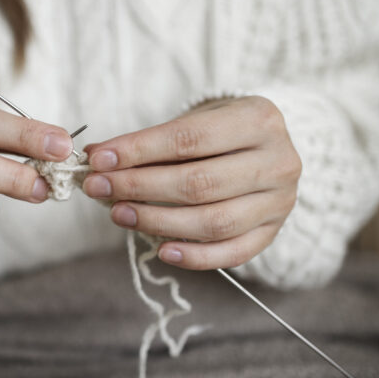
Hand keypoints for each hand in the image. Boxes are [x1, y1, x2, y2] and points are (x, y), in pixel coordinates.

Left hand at [82, 96, 301, 269]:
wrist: (267, 147)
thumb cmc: (222, 132)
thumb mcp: (195, 121)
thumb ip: (150, 141)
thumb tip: (98, 158)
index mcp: (258, 119)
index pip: (189, 139)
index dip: (140, 151)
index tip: (99, 160)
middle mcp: (278, 161)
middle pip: (199, 183)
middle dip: (139, 187)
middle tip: (99, 188)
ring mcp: (280, 201)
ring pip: (214, 222)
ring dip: (158, 222)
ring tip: (119, 214)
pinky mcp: (273, 232)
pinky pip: (232, 253)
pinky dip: (195, 257)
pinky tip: (162, 250)